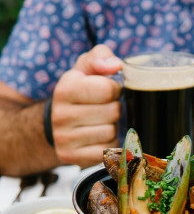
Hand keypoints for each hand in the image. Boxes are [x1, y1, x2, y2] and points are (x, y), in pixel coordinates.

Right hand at [52, 44, 122, 167]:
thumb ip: (101, 57)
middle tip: (104, 108)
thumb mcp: (87, 68)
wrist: (58, 123)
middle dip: (115, 109)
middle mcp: (60, 115)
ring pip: (110, 132)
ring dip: (112, 127)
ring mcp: (64, 138)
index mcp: (65, 89)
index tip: (108, 90)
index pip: (108, 89)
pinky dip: (109, 144)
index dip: (115, 89)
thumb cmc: (81, 91)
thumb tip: (115, 65)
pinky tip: (98, 137)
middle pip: (112, 112)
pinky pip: (107, 150)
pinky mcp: (71, 157)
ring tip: (100, 122)